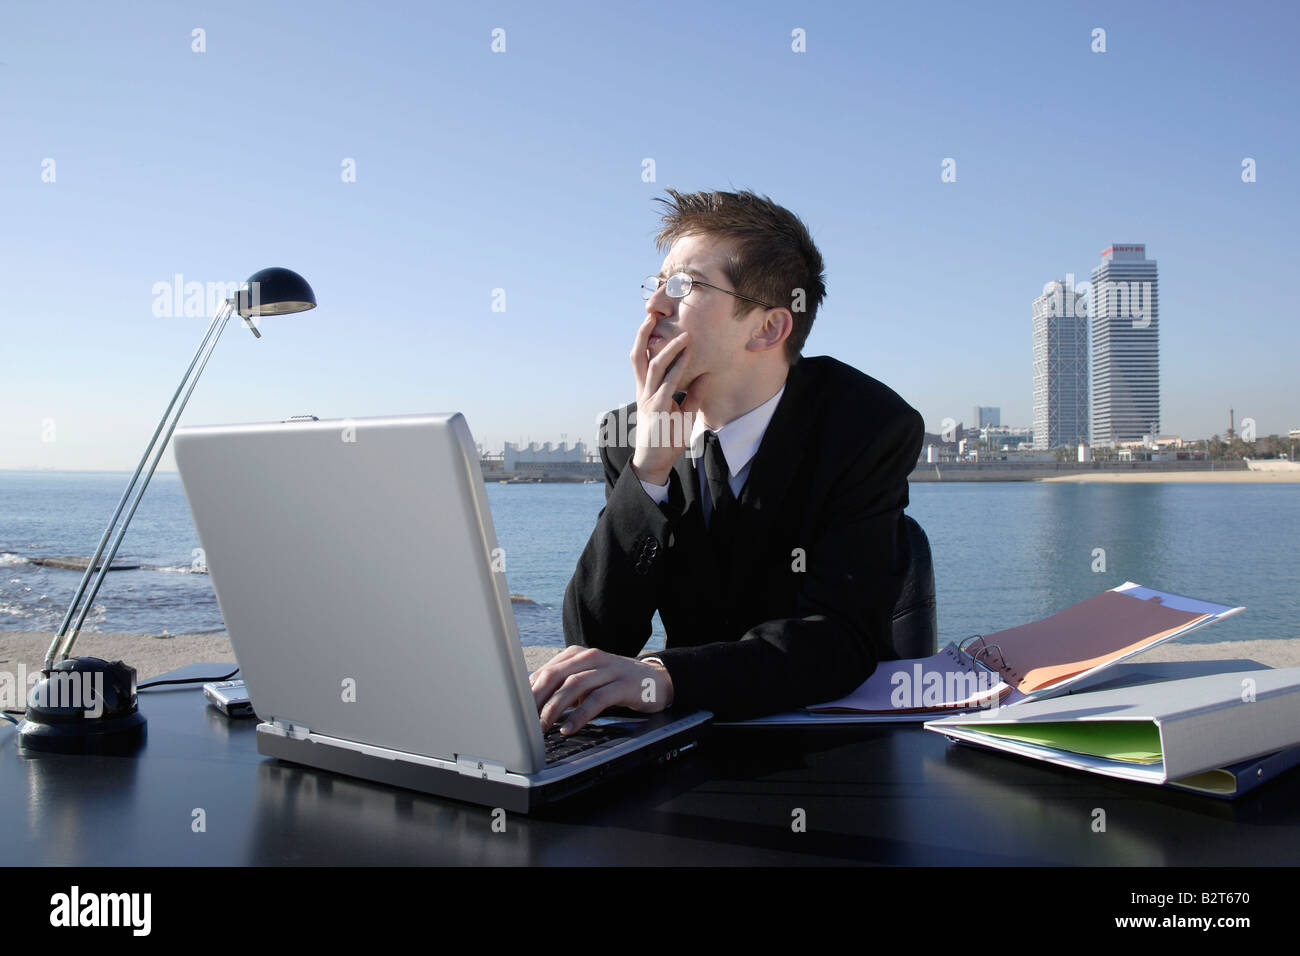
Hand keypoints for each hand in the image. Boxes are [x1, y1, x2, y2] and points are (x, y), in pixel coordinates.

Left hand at [529, 646, 673, 733]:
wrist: (656, 680)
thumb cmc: (616, 683)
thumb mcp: (588, 681)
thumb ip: (564, 687)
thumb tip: (532, 704)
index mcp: (579, 654)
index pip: (547, 670)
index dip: (529, 691)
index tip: (517, 710)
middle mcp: (592, 657)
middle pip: (556, 674)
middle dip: (537, 698)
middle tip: (524, 719)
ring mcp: (609, 669)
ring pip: (574, 685)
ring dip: (555, 707)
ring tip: (543, 726)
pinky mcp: (623, 685)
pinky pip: (597, 699)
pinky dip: (580, 715)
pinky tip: (569, 728)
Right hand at [629, 315, 702, 483]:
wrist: (654, 462)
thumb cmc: (666, 438)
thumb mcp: (683, 413)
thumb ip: (693, 394)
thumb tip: (706, 375)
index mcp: (645, 389)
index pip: (642, 357)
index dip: (645, 338)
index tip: (652, 320)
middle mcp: (643, 390)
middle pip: (638, 355)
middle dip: (643, 333)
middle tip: (652, 313)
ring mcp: (648, 398)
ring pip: (654, 365)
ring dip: (669, 348)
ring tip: (683, 335)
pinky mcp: (656, 409)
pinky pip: (667, 383)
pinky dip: (677, 367)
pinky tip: (687, 356)